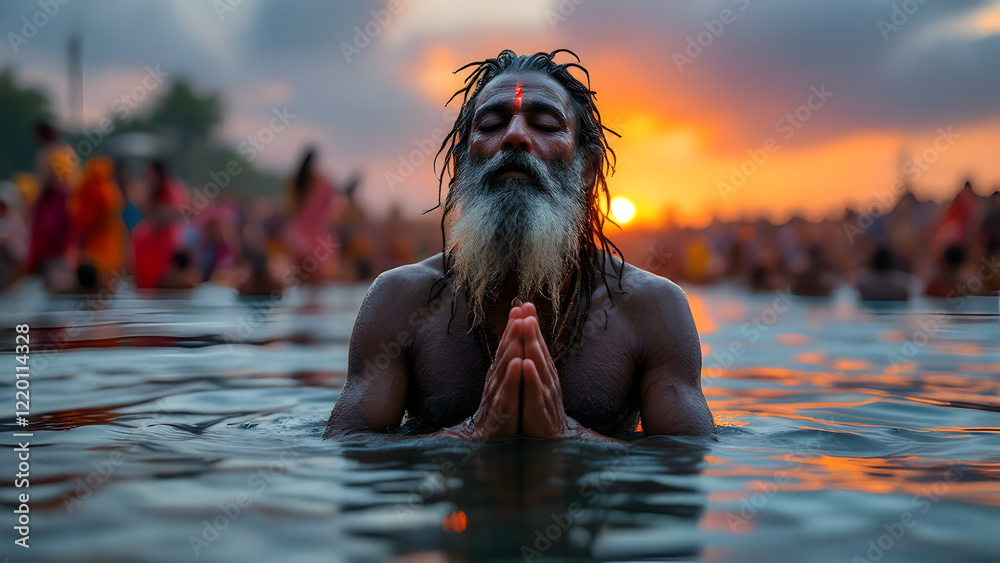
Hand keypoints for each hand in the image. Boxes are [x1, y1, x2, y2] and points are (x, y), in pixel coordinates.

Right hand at [463, 304, 524, 439]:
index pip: (507, 349)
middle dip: (512, 331)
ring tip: (519, 327)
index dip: (513, 328)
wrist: (493, 452)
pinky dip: (512, 379)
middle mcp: (495, 385)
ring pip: (504, 369)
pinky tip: (518, 365)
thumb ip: (509, 369)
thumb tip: (515, 346)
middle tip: (520, 310)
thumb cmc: (501, 419)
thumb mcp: (507, 391)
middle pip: (504, 354)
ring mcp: (496, 399)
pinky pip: (506, 395)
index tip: (521, 306)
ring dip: (511, 347)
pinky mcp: (500, 416)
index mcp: (499, 379)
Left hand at [518, 302, 571, 437]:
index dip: (530, 326)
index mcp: (544, 376)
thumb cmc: (540, 416)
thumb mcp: (535, 388)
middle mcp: (547, 382)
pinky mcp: (540, 415)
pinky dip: (531, 379)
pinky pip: (535, 394)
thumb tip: (527, 342)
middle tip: (526, 307)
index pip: (537, 346)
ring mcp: (545, 397)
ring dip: (533, 345)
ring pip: (538, 367)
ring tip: (527, 325)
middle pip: (538, 351)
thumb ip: (533, 366)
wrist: (547, 448)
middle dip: (532, 329)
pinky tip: (526, 365)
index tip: (524, 304)